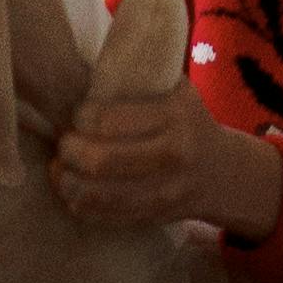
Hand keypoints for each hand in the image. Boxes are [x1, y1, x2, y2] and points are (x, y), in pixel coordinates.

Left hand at [51, 68, 282, 243]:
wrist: (223, 171)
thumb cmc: (189, 121)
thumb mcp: (177, 90)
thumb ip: (142, 77)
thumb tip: (87, 63)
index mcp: (174, 117)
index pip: (110, 120)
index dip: (81, 118)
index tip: (76, 115)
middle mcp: (173, 156)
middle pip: (101, 162)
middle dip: (70, 152)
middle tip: (63, 143)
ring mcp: (165, 193)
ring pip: (100, 196)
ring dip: (68, 183)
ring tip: (60, 169)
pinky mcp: (155, 217)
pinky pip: (107, 218)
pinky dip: (81, 206)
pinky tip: (72, 192)